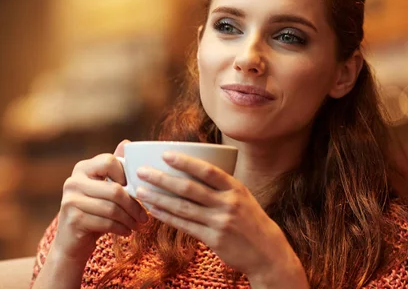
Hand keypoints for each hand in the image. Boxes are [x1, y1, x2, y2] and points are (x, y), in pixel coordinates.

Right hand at [52, 140, 148, 263]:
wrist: (72, 243)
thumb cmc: (94, 212)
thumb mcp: (104, 189)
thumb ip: (115, 168)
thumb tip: (127, 142)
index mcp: (82, 168)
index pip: (109, 162)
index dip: (126, 176)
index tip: (135, 190)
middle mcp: (73, 181)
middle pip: (115, 189)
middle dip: (134, 205)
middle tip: (145, 216)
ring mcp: (70, 200)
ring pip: (112, 208)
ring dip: (130, 219)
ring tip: (138, 225)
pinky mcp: (73, 219)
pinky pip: (106, 222)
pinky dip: (121, 228)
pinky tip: (126, 231)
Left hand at [134, 152, 307, 285]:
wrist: (267, 251)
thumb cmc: (251, 220)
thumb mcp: (242, 196)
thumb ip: (221, 185)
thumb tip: (192, 169)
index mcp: (235, 188)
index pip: (208, 170)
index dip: (185, 161)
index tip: (165, 154)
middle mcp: (228, 203)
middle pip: (189, 188)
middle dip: (162, 179)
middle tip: (142, 171)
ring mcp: (220, 222)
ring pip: (182, 207)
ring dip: (158, 198)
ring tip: (140, 191)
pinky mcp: (213, 239)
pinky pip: (184, 225)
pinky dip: (167, 216)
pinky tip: (154, 209)